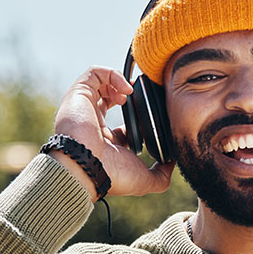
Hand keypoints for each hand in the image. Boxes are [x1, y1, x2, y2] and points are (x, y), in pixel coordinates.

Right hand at [52, 67, 174, 200]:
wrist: (88, 167)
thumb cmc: (114, 176)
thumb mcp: (146, 180)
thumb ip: (162, 174)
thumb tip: (173, 162)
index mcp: (110, 143)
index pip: (126, 125)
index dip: (141, 117)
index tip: (153, 115)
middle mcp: (96, 124)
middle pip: (114, 100)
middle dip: (132, 94)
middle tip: (146, 95)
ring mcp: (86, 108)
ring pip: (103, 83)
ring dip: (121, 83)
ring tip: (133, 92)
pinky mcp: (80, 94)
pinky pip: (95, 73)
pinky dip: (113, 75)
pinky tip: (126, 89)